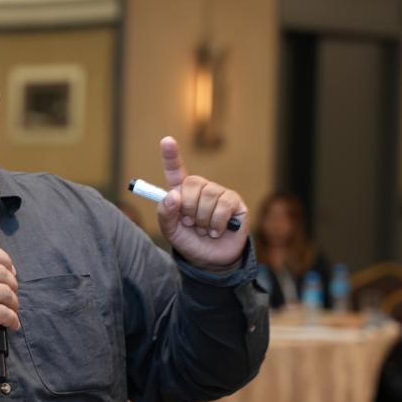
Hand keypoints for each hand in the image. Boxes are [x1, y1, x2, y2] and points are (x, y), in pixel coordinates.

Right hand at [0, 244, 19, 346]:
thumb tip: (4, 270)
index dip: (4, 259)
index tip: (11, 271)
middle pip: (1, 272)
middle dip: (13, 285)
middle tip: (11, 296)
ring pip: (5, 292)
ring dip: (14, 303)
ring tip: (11, 311)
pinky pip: (4, 312)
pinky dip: (12, 319)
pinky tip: (12, 323)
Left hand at [156, 136, 247, 269]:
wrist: (211, 261)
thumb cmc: (190, 242)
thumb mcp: (170, 231)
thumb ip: (166, 214)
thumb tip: (173, 195)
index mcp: (182, 192)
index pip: (175, 170)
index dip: (171, 155)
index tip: (166, 141)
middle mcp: (201, 188)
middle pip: (191, 184)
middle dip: (188, 208)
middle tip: (190, 223)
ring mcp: (219, 193)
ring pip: (207, 197)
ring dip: (203, 220)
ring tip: (204, 230)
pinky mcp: (235, 202)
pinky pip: (223, 205)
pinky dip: (217, 223)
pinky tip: (217, 231)